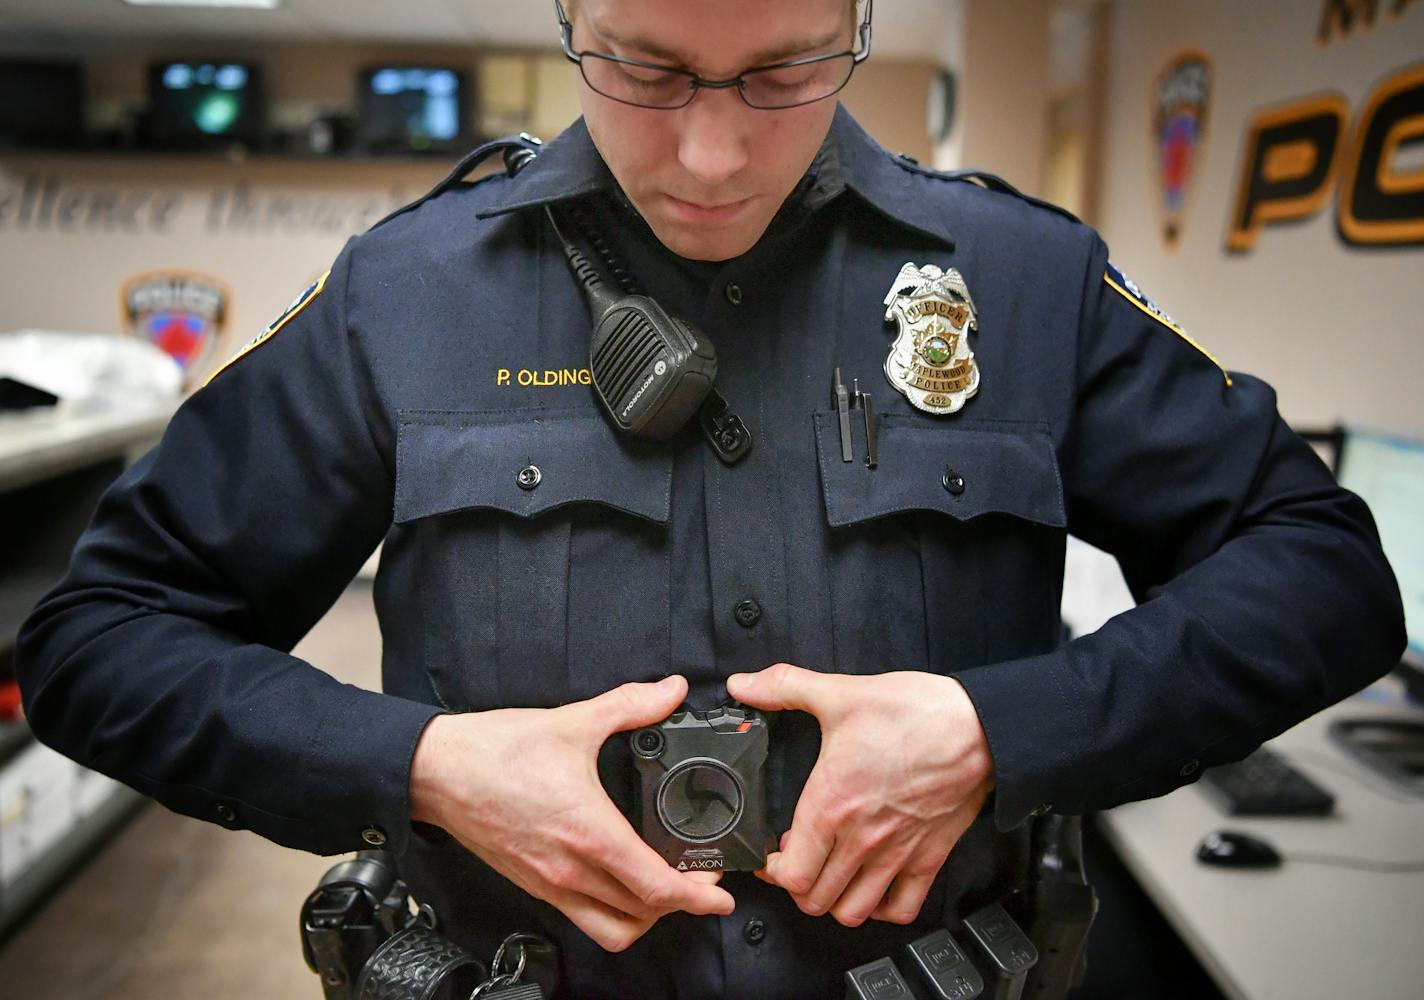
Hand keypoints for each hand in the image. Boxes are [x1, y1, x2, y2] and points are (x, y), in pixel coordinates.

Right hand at [408, 675, 734, 951]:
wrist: (435, 771)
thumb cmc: (494, 751)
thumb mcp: (572, 721)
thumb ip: (628, 705)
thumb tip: (670, 690)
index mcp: (589, 834)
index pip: (656, 887)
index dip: (698, 896)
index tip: (722, 892)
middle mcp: (571, 871)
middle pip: (642, 916)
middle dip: (682, 905)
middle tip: (702, 879)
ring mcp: (549, 884)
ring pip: (612, 929)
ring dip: (646, 917)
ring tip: (663, 887)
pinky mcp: (532, 885)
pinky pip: (582, 917)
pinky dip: (612, 912)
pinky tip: (620, 880)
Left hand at [726, 664, 992, 927]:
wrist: (978, 726)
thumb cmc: (915, 713)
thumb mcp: (840, 692)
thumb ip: (784, 686)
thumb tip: (743, 684)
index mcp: (831, 805)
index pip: (790, 873)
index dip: (772, 870)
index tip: (771, 853)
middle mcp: (861, 840)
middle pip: (815, 900)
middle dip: (798, 885)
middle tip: (799, 859)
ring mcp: (896, 855)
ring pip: (853, 912)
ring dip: (835, 900)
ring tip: (831, 873)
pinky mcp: (928, 859)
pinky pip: (901, 908)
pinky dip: (882, 908)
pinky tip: (873, 883)